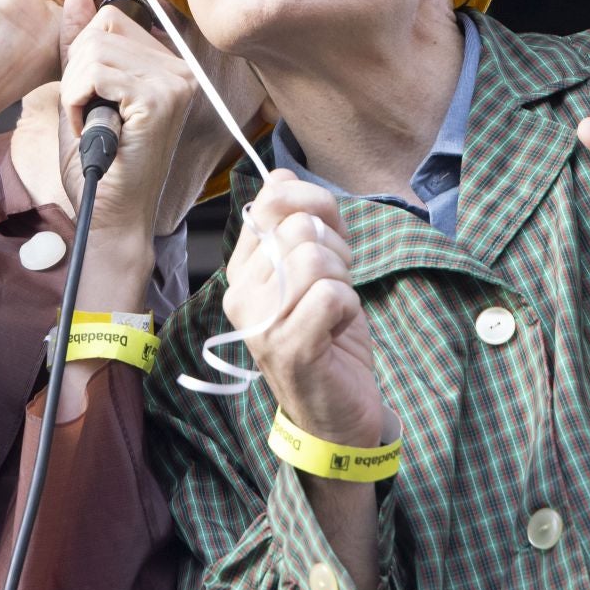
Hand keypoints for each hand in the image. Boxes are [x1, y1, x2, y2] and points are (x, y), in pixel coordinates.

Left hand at [56, 0, 195, 309]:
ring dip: (75, 93)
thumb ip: (80, 47)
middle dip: (76, 75)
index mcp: (167, 65)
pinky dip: (77, 102)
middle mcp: (180, 69)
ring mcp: (175, 83)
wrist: (111, 219)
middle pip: (100, 29)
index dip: (82, 58)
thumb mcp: (81, 95)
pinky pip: (94, 74)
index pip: (110, 20)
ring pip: (93, 51)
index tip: (89, 102)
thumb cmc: (100, 167)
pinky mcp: (160, 99)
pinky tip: (92, 131)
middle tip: (89, 119)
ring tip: (93, 128)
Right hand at [224, 171, 384, 447]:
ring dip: (342, 280)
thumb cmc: (327, 338)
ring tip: (336, 308)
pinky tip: (339, 328)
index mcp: (242, 268)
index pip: (272, 200)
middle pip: (299, 227)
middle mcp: (241, 292)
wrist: (336, 415)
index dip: (314, 207)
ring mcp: (260, 322)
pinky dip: (349, 306)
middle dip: (335, 250)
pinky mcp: (288, 347)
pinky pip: (331, 294)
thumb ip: (300, 221)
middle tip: (335, 285)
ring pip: (314, 257)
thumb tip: (281, 174)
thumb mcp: (314, 269)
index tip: (327, 240)